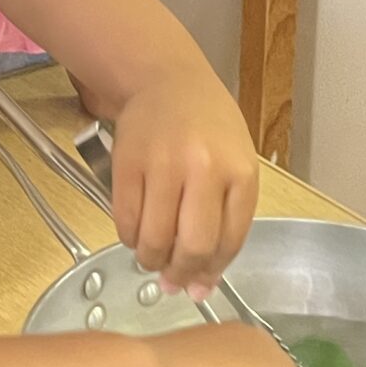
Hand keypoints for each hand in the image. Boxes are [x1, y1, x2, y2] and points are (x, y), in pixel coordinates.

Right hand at [109, 67, 259, 294]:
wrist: (167, 81)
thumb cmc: (207, 128)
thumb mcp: (234, 165)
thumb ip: (225, 222)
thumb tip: (199, 285)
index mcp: (239, 172)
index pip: (228, 242)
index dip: (211, 272)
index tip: (198, 285)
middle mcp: (204, 168)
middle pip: (192, 246)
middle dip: (180, 273)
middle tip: (172, 279)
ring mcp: (163, 164)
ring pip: (154, 239)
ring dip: (151, 260)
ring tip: (152, 258)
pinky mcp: (127, 164)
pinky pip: (125, 221)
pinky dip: (129, 238)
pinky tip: (137, 234)